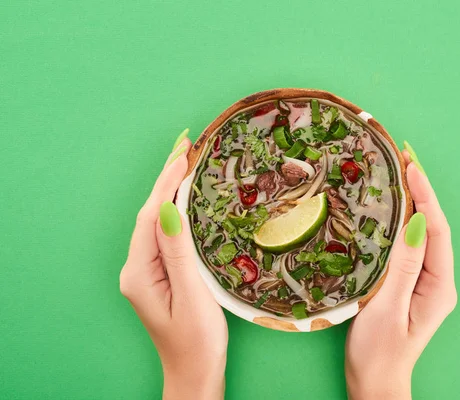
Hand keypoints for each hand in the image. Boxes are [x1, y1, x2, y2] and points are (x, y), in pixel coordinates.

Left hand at [120, 131, 227, 399]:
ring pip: (155, 222)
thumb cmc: (197, 341)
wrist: (194, 374)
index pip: (149, 216)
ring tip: (185, 163)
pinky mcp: (157, 275)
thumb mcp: (192, 295)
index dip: (165, 183)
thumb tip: (167, 208)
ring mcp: (145, 272)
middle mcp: (136, 269)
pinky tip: (183, 200)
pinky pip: (163, 235)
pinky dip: (173, 211)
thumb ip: (178, 251)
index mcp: (139, 273)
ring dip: (168, 191)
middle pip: (148, 214)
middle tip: (184, 146)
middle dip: (165, 179)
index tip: (182, 153)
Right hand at [345, 143, 456, 398]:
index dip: (425, 196)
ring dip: (413, 203)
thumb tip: (417, 221)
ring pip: (422, 234)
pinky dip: (402, 222)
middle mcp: (438, 281)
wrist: (375, 382)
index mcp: (439, 286)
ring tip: (399, 174)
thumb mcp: (388, 307)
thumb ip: (403, 265)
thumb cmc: (378, 352)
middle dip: (422, 192)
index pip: (436, 230)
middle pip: (433, 227)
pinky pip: (409, 245)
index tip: (410, 166)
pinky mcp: (410, 284)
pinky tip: (390, 209)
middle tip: (405, 159)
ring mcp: (425, 282)